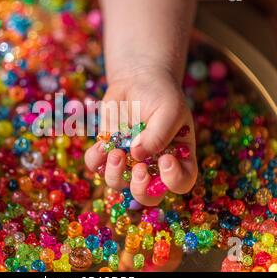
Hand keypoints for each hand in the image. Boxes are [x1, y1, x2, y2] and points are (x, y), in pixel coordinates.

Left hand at [85, 67, 197, 205]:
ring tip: (116, 152)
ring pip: (118, 185)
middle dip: (141, 189)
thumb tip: (137, 155)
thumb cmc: (160, 95)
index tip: (165, 159)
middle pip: (148, 196)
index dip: (174, 180)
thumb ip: (159, 134)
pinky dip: (96, 160)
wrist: (138, 81)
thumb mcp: (169, 109)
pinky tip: (102, 145)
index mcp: (177, 159)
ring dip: (115, 174)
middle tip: (139, 169)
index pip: (181, 183)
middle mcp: (152, 167)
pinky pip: (96, 166)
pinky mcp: (107, 152)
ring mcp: (128, 162)